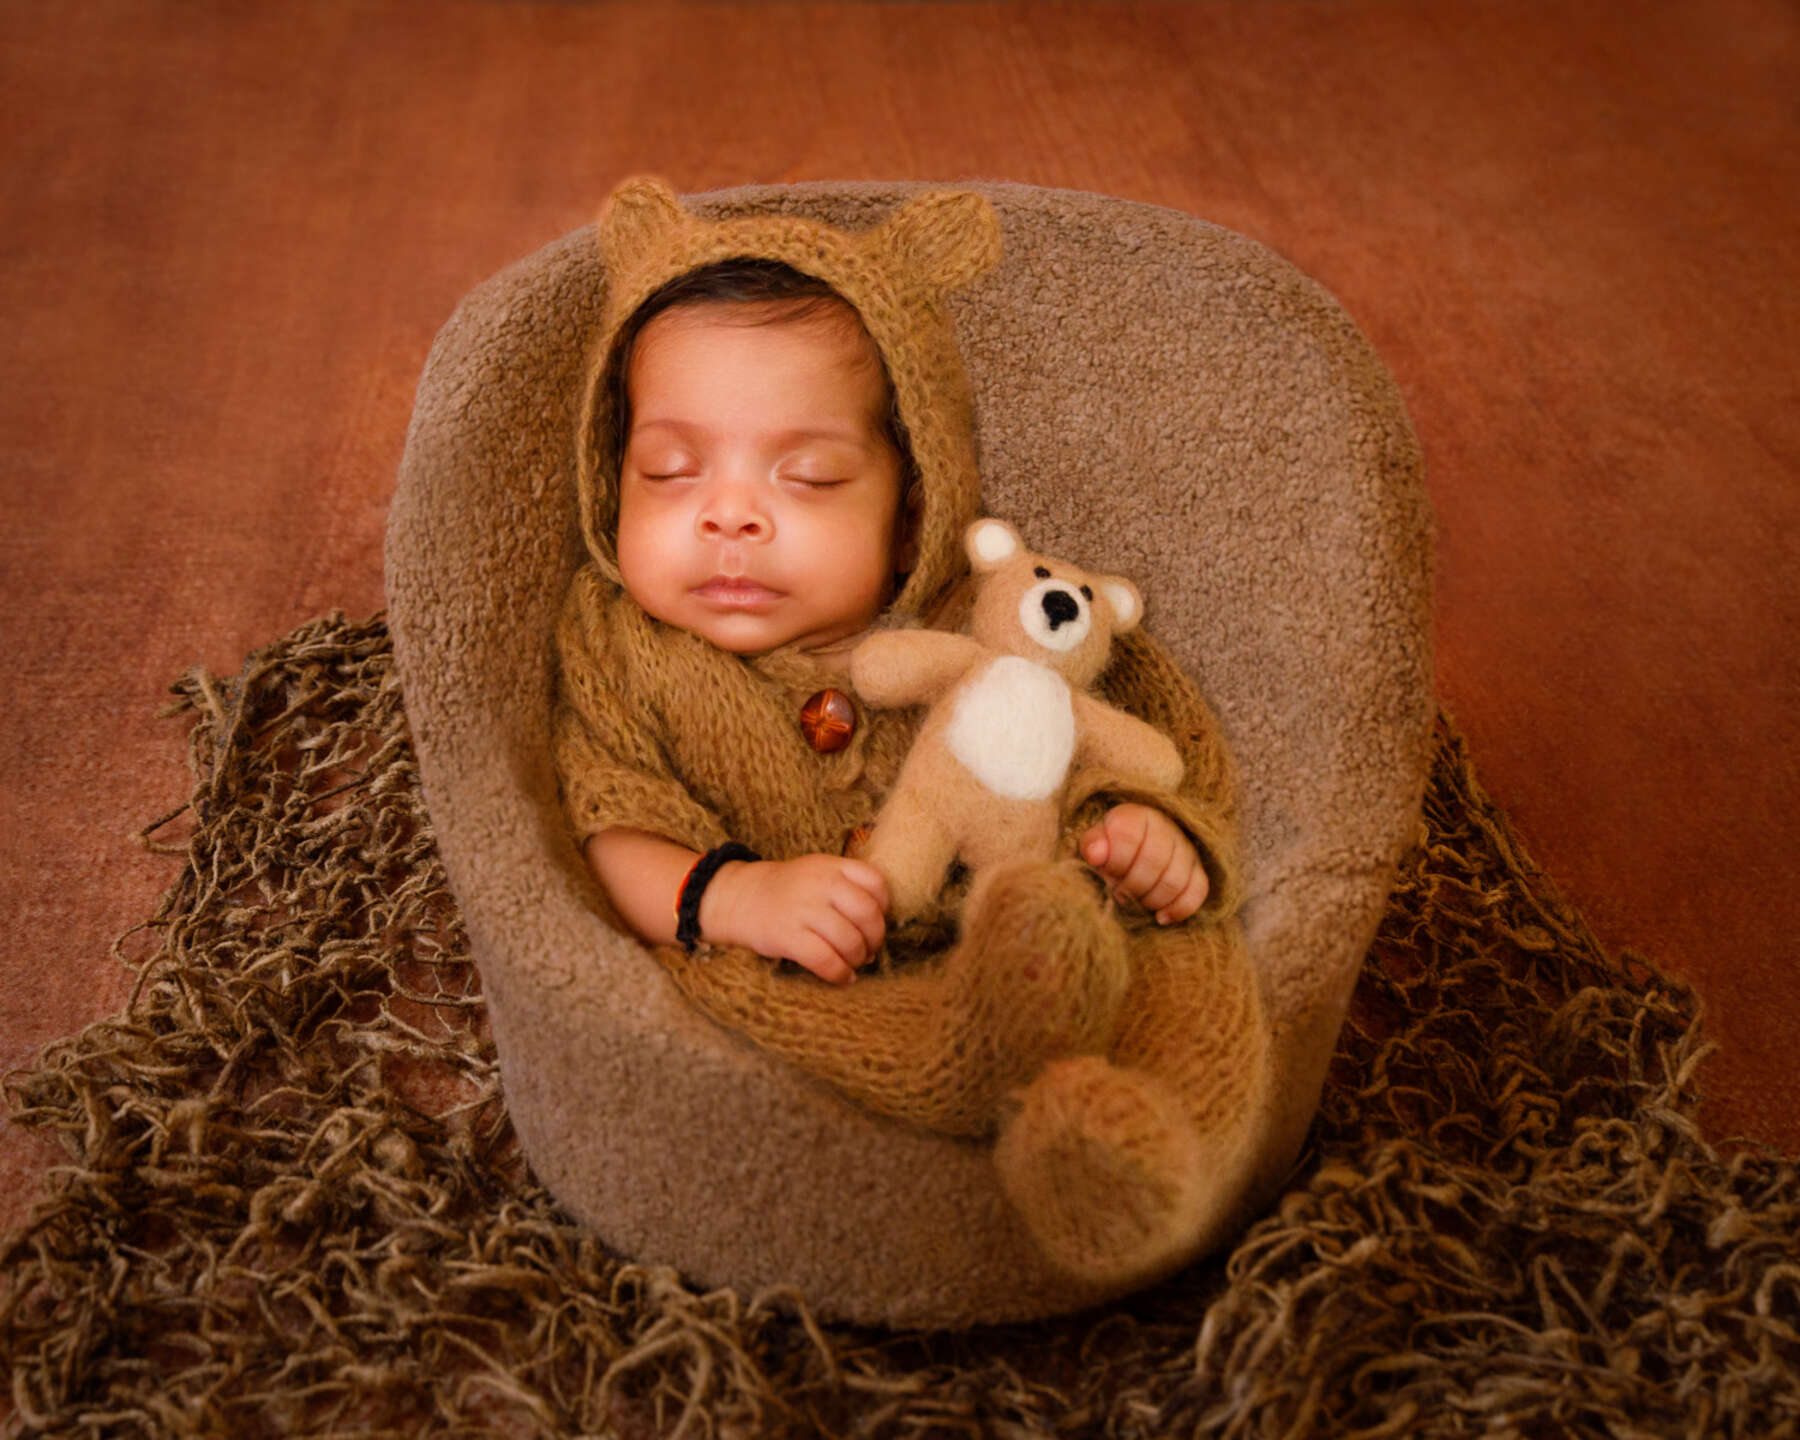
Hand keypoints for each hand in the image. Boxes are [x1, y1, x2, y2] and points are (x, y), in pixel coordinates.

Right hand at [701, 854, 888, 985]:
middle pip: (868, 914)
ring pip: (849, 940)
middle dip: (875, 938)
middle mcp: (820, 884)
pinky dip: (840, 974)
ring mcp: (803, 909)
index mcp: (831, 866)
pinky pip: (825, 960)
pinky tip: (842, 977)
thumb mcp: (818, 872)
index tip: (876, 920)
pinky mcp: (787, 936)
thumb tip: (879, 927)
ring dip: (858, 958)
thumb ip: (848, 886)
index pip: (875, 881)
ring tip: (853, 963)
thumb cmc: (789, 891)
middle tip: (869, 949)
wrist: (741, 898)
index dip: (884, 906)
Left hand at [1080, 803, 1207, 924]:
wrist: (1132, 852)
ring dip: (1150, 899)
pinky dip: (1178, 909)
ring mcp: (1185, 848)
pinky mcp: (1197, 870)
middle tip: (1118, 891)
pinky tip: (1160, 916)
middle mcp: (1166, 827)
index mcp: (1136, 816)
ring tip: (1135, 901)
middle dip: (1131, 885)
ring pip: (1174, 880)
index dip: (1116, 861)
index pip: (1129, 836)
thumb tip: (1095, 855)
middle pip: (1154, 861)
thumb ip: (1092, 845)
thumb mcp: (1095, 843)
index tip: (1106, 871)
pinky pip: (1197, 891)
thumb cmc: (1109, 849)